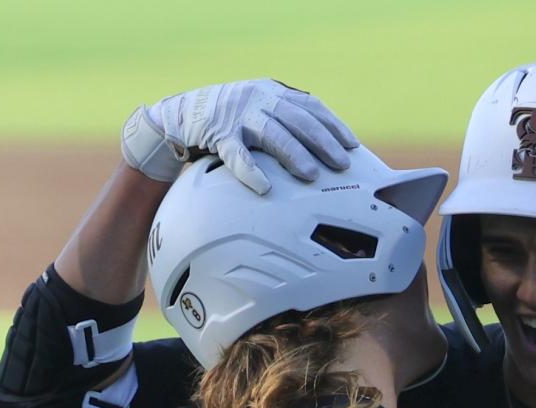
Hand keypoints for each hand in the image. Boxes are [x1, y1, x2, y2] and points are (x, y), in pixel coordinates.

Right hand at [122, 80, 358, 193]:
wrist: (183, 113)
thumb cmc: (230, 119)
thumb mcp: (260, 110)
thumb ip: (285, 120)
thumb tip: (323, 146)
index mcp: (272, 92)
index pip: (311, 106)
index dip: (332, 125)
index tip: (352, 144)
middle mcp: (258, 98)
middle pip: (298, 119)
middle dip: (323, 142)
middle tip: (341, 164)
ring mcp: (238, 115)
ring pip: (273, 134)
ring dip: (295, 154)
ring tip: (312, 175)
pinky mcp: (217, 134)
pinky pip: (237, 155)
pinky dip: (251, 171)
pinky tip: (265, 187)